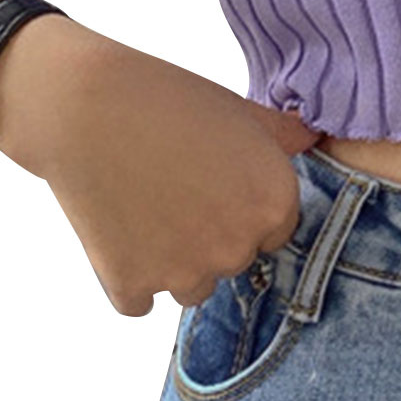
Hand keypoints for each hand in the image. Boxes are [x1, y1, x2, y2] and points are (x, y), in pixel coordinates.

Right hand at [0, 15, 323, 315]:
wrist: (87, 106)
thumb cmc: (169, 100)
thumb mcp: (239, 110)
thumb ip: (284, 135)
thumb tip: (314, 138)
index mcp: (274, 205)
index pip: (273, 231)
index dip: (240, 206)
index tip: (211, 180)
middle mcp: (237, 247)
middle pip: (232, 261)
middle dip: (208, 235)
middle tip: (173, 187)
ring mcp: (183, 273)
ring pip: (190, 287)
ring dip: (171, 261)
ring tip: (145, 204)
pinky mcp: (132, 286)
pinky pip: (139, 301)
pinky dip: (127, 275)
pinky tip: (116, 228)